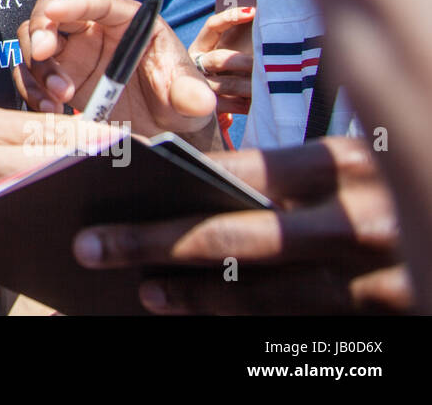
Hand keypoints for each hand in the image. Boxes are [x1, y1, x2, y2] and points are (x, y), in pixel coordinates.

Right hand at [15, 0, 216, 143]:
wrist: (162, 130)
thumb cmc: (178, 100)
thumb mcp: (189, 95)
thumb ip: (191, 94)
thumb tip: (200, 101)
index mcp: (127, 21)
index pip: (97, 2)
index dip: (73, 3)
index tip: (55, 12)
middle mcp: (92, 30)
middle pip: (52, 12)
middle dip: (41, 30)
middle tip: (44, 56)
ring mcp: (71, 54)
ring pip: (34, 42)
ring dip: (38, 69)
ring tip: (59, 100)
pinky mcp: (57, 78)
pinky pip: (29, 75)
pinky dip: (31, 91)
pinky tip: (50, 111)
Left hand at [72, 136, 410, 313]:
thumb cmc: (395, 186)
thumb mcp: (357, 162)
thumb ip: (291, 174)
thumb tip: (190, 181)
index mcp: (343, 163)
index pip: (239, 170)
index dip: (173, 180)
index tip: (113, 183)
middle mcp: (356, 219)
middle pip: (232, 235)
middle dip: (152, 241)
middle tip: (89, 244)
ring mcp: (374, 277)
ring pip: (261, 292)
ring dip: (192, 293)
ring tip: (143, 290)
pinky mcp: (385, 319)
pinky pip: (298, 323)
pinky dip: (244, 319)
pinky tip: (199, 314)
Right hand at [188, 5, 254, 114]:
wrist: (203, 102)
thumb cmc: (230, 68)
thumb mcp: (229, 50)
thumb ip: (241, 36)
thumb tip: (259, 16)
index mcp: (201, 46)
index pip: (212, 26)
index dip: (230, 17)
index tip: (253, 11)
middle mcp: (198, 64)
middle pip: (219, 58)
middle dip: (242, 61)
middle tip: (262, 63)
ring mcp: (202, 85)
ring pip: (226, 84)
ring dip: (249, 85)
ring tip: (267, 84)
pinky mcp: (208, 106)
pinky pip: (229, 105)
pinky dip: (245, 104)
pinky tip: (259, 101)